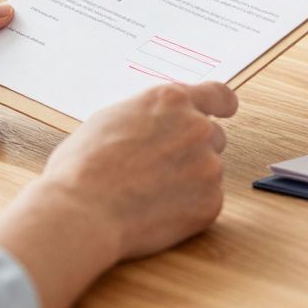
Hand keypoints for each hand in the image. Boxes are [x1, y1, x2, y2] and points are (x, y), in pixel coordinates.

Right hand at [0, 82, 237, 307]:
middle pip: (214, 136)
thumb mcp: (111, 118)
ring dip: (189, 180)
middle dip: (194, 150)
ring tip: (149, 193)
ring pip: (208, 171)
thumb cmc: (82, 166)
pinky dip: (187, 209)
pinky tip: (155, 213)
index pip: (217, 94)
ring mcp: (208, 165)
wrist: (81, 211)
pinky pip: (206, 202)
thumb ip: (148, 115)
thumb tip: (158, 122)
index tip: (226, 110)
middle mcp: (197, 127)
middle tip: (160, 170)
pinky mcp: (210, 201)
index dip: (222, 104)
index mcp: (172, 100)